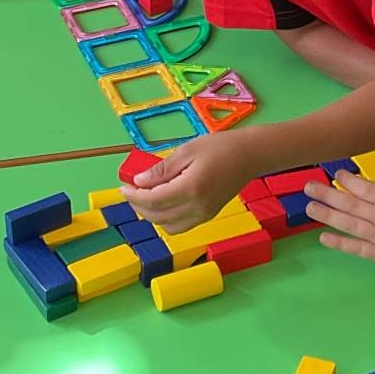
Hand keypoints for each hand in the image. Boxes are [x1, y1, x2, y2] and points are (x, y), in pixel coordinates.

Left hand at [121, 137, 251, 232]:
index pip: (153, 201)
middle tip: (131, 190)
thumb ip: (161, 169)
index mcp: (191, 188)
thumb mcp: (187, 150)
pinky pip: (180, 225)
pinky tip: (163, 202)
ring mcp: (204, 214)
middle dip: (139, 206)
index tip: (124, 186)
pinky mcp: (208, 216)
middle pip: (157, 217)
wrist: (250, 156)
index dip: (134, 196)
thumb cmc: (221, 147)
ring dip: (152, 215)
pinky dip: (166, 218)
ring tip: (145, 197)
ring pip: (168, 226)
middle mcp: (198, 207)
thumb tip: (139, 182)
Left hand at [303, 171, 374, 265]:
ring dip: (327, 216)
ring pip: (349, 225)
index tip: (336, 174)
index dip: (349, 181)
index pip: (367, 189)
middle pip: (351, 205)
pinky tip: (323, 237)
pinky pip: (356, 249)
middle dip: (328, 195)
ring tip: (309, 207)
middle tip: (309, 187)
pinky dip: (339, 244)